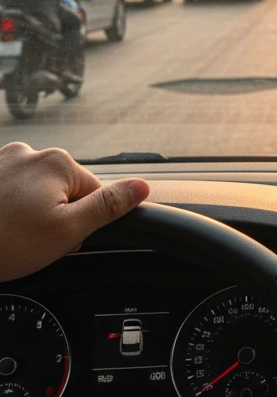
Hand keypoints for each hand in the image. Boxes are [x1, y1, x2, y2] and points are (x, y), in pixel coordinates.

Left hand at [0, 142, 149, 281]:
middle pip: (63, 189)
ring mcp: (0, 160)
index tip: (61, 239)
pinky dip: (7, 210)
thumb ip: (108, 206)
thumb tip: (142, 187)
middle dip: (55, 216)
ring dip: (30, 214)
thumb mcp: (66, 231)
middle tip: (34, 242)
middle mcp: (28, 152)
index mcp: (57, 162)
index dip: (82, 221)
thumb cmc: (2, 244)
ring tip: (11, 237)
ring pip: (35, 191)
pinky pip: (10, 191)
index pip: (93, 192)